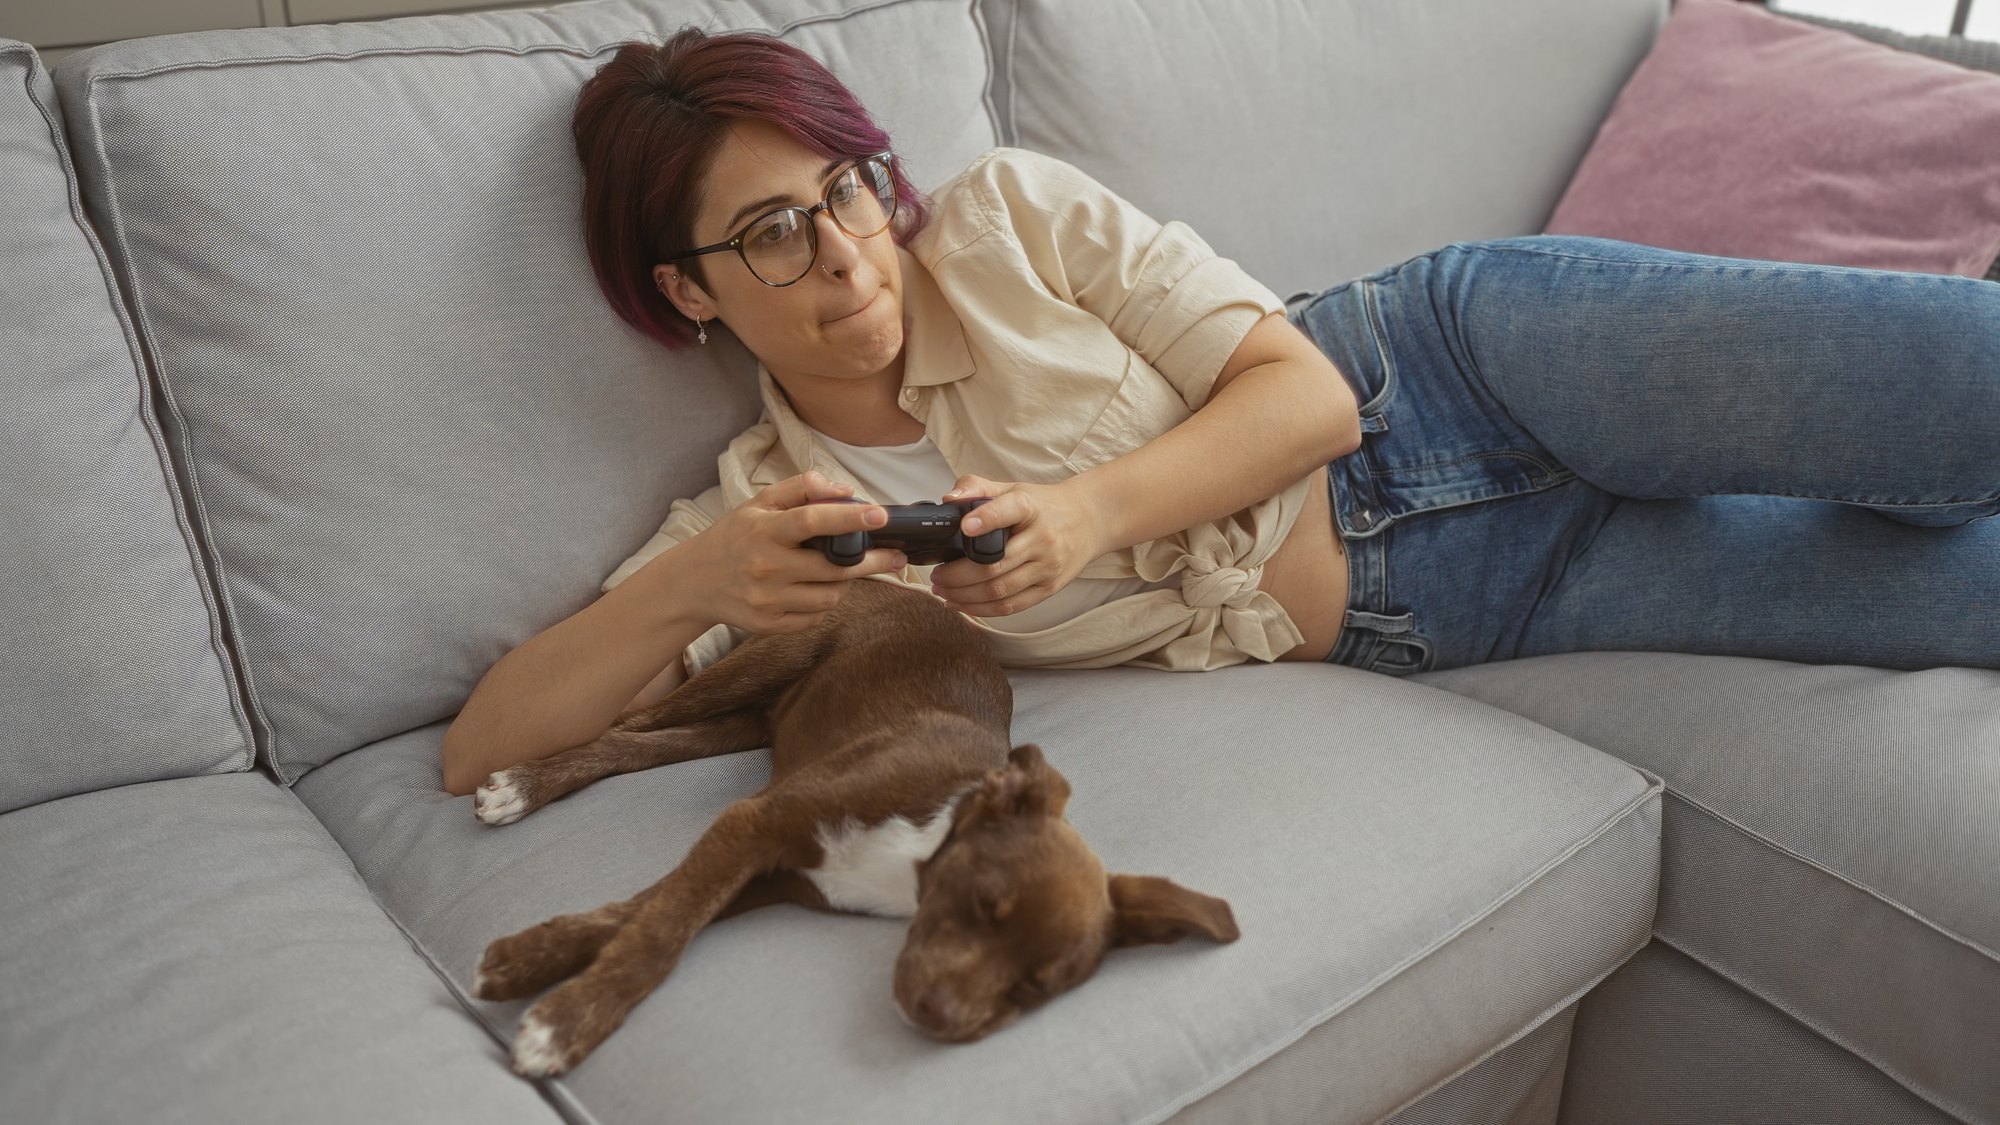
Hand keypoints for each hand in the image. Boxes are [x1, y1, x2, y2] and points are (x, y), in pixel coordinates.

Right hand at [687, 472, 905, 634]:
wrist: (694, 582)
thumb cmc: (735, 537)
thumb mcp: (760, 503)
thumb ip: (802, 488)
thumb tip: (845, 491)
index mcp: (765, 531)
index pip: (812, 521)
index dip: (850, 518)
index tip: (880, 515)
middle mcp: (766, 567)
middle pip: (834, 568)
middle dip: (872, 561)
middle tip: (894, 556)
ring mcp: (768, 600)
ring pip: (831, 597)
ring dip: (844, 584)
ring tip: (838, 571)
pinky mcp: (769, 625)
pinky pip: (815, 618)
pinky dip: (823, 604)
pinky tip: (814, 590)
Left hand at [930, 474, 1105, 617]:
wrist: (1089, 521)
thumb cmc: (1044, 506)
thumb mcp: (1014, 489)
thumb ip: (978, 488)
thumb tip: (949, 499)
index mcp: (1031, 507)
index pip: (1009, 510)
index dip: (985, 520)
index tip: (964, 527)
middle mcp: (1042, 539)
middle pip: (994, 564)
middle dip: (957, 575)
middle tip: (936, 575)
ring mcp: (1048, 566)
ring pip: (999, 590)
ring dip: (964, 595)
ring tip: (943, 591)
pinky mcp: (1050, 588)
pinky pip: (1012, 606)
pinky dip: (982, 610)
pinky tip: (962, 604)